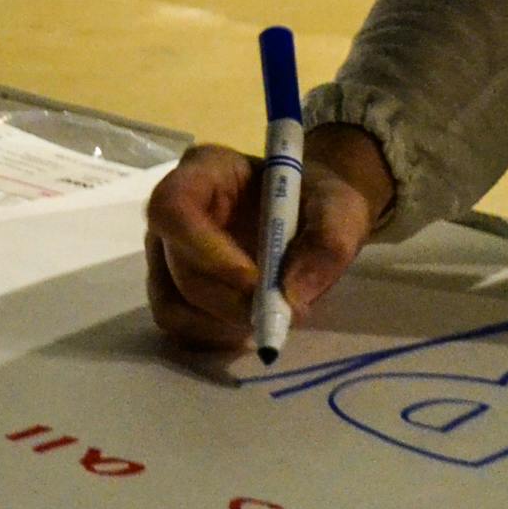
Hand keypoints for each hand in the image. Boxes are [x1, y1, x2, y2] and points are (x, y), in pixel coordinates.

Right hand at [146, 122, 392, 351]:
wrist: (308, 216)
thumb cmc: (317, 200)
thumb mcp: (341, 207)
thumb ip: (329, 240)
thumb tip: (291, 299)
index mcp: (205, 170)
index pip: (174, 207)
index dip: (205, 251)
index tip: (255, 283)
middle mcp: (173, 212)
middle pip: (175, 264)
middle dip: (226, 300)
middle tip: (276, 315)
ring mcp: (166, 253)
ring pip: (170, 302)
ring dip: (219, 324)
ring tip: (265, 321)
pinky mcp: (173, 288)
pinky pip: (176, 324)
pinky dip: (212, 338)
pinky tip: (248, 330)